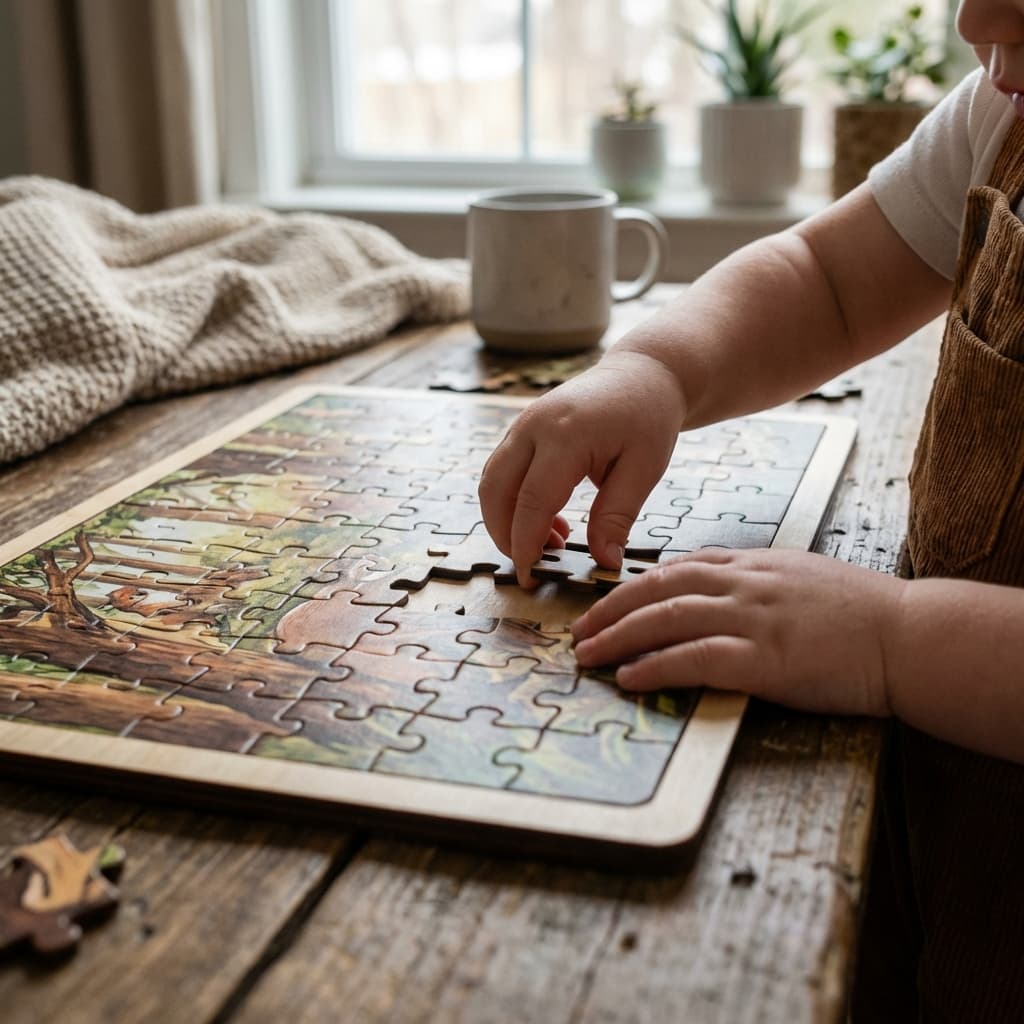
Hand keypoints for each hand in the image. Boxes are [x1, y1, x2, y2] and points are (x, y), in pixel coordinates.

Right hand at [478, 350, 685, 586]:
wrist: (642, 373)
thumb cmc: (648, 417)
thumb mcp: (645, 469)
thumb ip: (617, 516)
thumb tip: (603, 562)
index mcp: (565, 435)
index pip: (531, 501)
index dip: (525, 544)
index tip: (531, 577)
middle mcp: (533, 427)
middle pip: (495, 491)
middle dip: (505, 536)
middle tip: (536, 565)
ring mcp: (522, 425)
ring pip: (491, 483)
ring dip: (508, 520)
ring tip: (553, 543)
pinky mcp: (522, 431)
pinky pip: (502, 472)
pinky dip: (514, 503)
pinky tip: (552, 520)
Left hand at [572, 548, 904, 716]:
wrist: (911, 634)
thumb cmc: (861, 612)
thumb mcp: (800, 577)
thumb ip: (755, 581)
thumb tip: (714, 594)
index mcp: (753, 563)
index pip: (677, 568)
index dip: (633, 587)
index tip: (605, 604)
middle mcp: (746, 584)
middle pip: (659, 589)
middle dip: (611, 610)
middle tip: (579, 631)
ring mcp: (755, 619)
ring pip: (668, 619)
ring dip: (619, 637)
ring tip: (588, 656)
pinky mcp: (767, 659)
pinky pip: (697, 659)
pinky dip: (657, 667)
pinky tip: (629, 678)